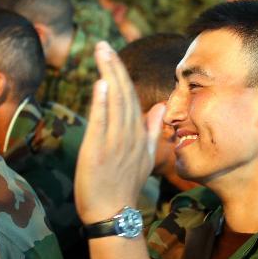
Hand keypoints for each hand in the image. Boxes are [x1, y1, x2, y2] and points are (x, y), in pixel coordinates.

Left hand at [75, 42, 163, 224]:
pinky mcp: (99, 152)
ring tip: (101, 53)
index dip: (121, 74)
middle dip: (114, 67)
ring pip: (115, 103)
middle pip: (124, 94)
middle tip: (103, 44)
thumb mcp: (145, 157)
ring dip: (109, 76)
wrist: (114, 214)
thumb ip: (152, 130)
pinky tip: (100, 83)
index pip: (131, 97)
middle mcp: (129, 136)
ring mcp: (115, 143)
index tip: (112, 53)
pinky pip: (102, 123)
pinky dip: (101, 103)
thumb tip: (158, 107)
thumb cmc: (124, 186)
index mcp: (138, 135)